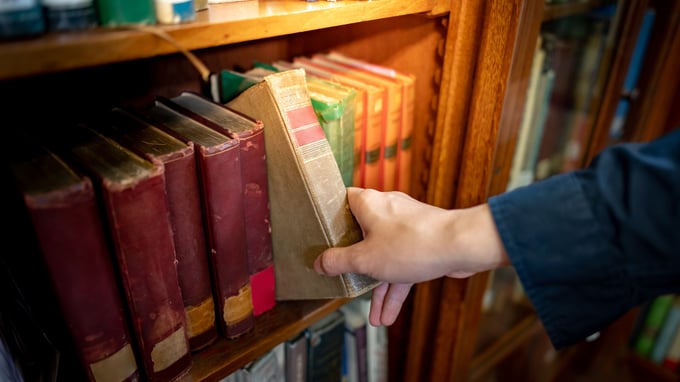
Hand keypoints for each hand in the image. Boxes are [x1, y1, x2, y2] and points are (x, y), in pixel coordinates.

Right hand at [313, 187, 507, 325]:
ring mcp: (406, 226)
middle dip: (355, 265)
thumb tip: (319, 263)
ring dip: (378, 286)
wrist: (460, 246)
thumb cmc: (412, 244)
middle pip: (361, 234)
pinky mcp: (422, 240)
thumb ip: (339, 262)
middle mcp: (386, 210)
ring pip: (383, 255)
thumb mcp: (365, 259)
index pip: (342, 201)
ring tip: (374, 316)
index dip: (330, 218)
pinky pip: (402, 263)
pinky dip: (396, 286)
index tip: (322, 237)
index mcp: (368, 204)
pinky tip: (390, 315)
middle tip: (343, 279)